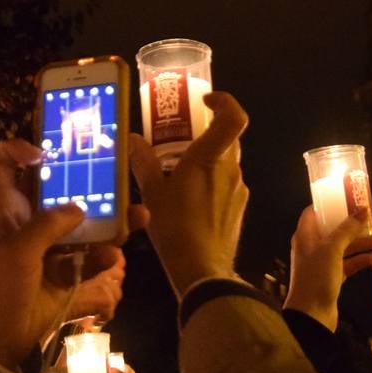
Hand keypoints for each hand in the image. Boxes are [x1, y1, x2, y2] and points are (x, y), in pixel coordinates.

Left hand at [0, 139, 121, 369]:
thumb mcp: (16, 253)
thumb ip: (48, 226)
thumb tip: (80, 208)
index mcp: (4, 210)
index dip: (15, 150)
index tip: (44, 153)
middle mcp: (26, 223)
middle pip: (56, 192)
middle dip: (88, 185)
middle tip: (117, 179)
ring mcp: (46, 250)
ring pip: (81, 227)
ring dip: (109, 224)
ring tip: (137, 217)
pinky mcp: (62, 275)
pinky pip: (89, 260)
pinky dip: (104, 260)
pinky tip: (114, 260)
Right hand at [129, 92, 249, 295]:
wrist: (203, 270)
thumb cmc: (176, 227)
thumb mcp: (152, 194)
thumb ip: (143, 163)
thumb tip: (132, 140)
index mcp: (210, 159)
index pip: (234, 117)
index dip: (224, 101)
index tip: (204, 101)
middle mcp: (230, 170)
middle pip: (227, 138)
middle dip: (206, 133)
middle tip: (179, 139)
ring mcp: (238, 189)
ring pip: (226, 162)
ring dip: (207, 160)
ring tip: (178, 174)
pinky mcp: (239, 207)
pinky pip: (226, 184)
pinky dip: (211, 182)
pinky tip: (190, 200)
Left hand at [283, 206, 371, 331]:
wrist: (311, 315)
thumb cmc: (317, 276)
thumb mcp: (332, 249)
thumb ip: (347, 229)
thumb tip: (363, 209)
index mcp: (305, 236)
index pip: (312, 213)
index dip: (328, 205)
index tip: (345, 198)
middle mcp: (310, 248)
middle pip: (331, 230)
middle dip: (349, 225)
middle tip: (368, 219)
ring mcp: (320, 264)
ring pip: (341, 248)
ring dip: (357, 243)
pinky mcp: (329, 279)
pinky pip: (345, 265)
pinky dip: (357, 261)